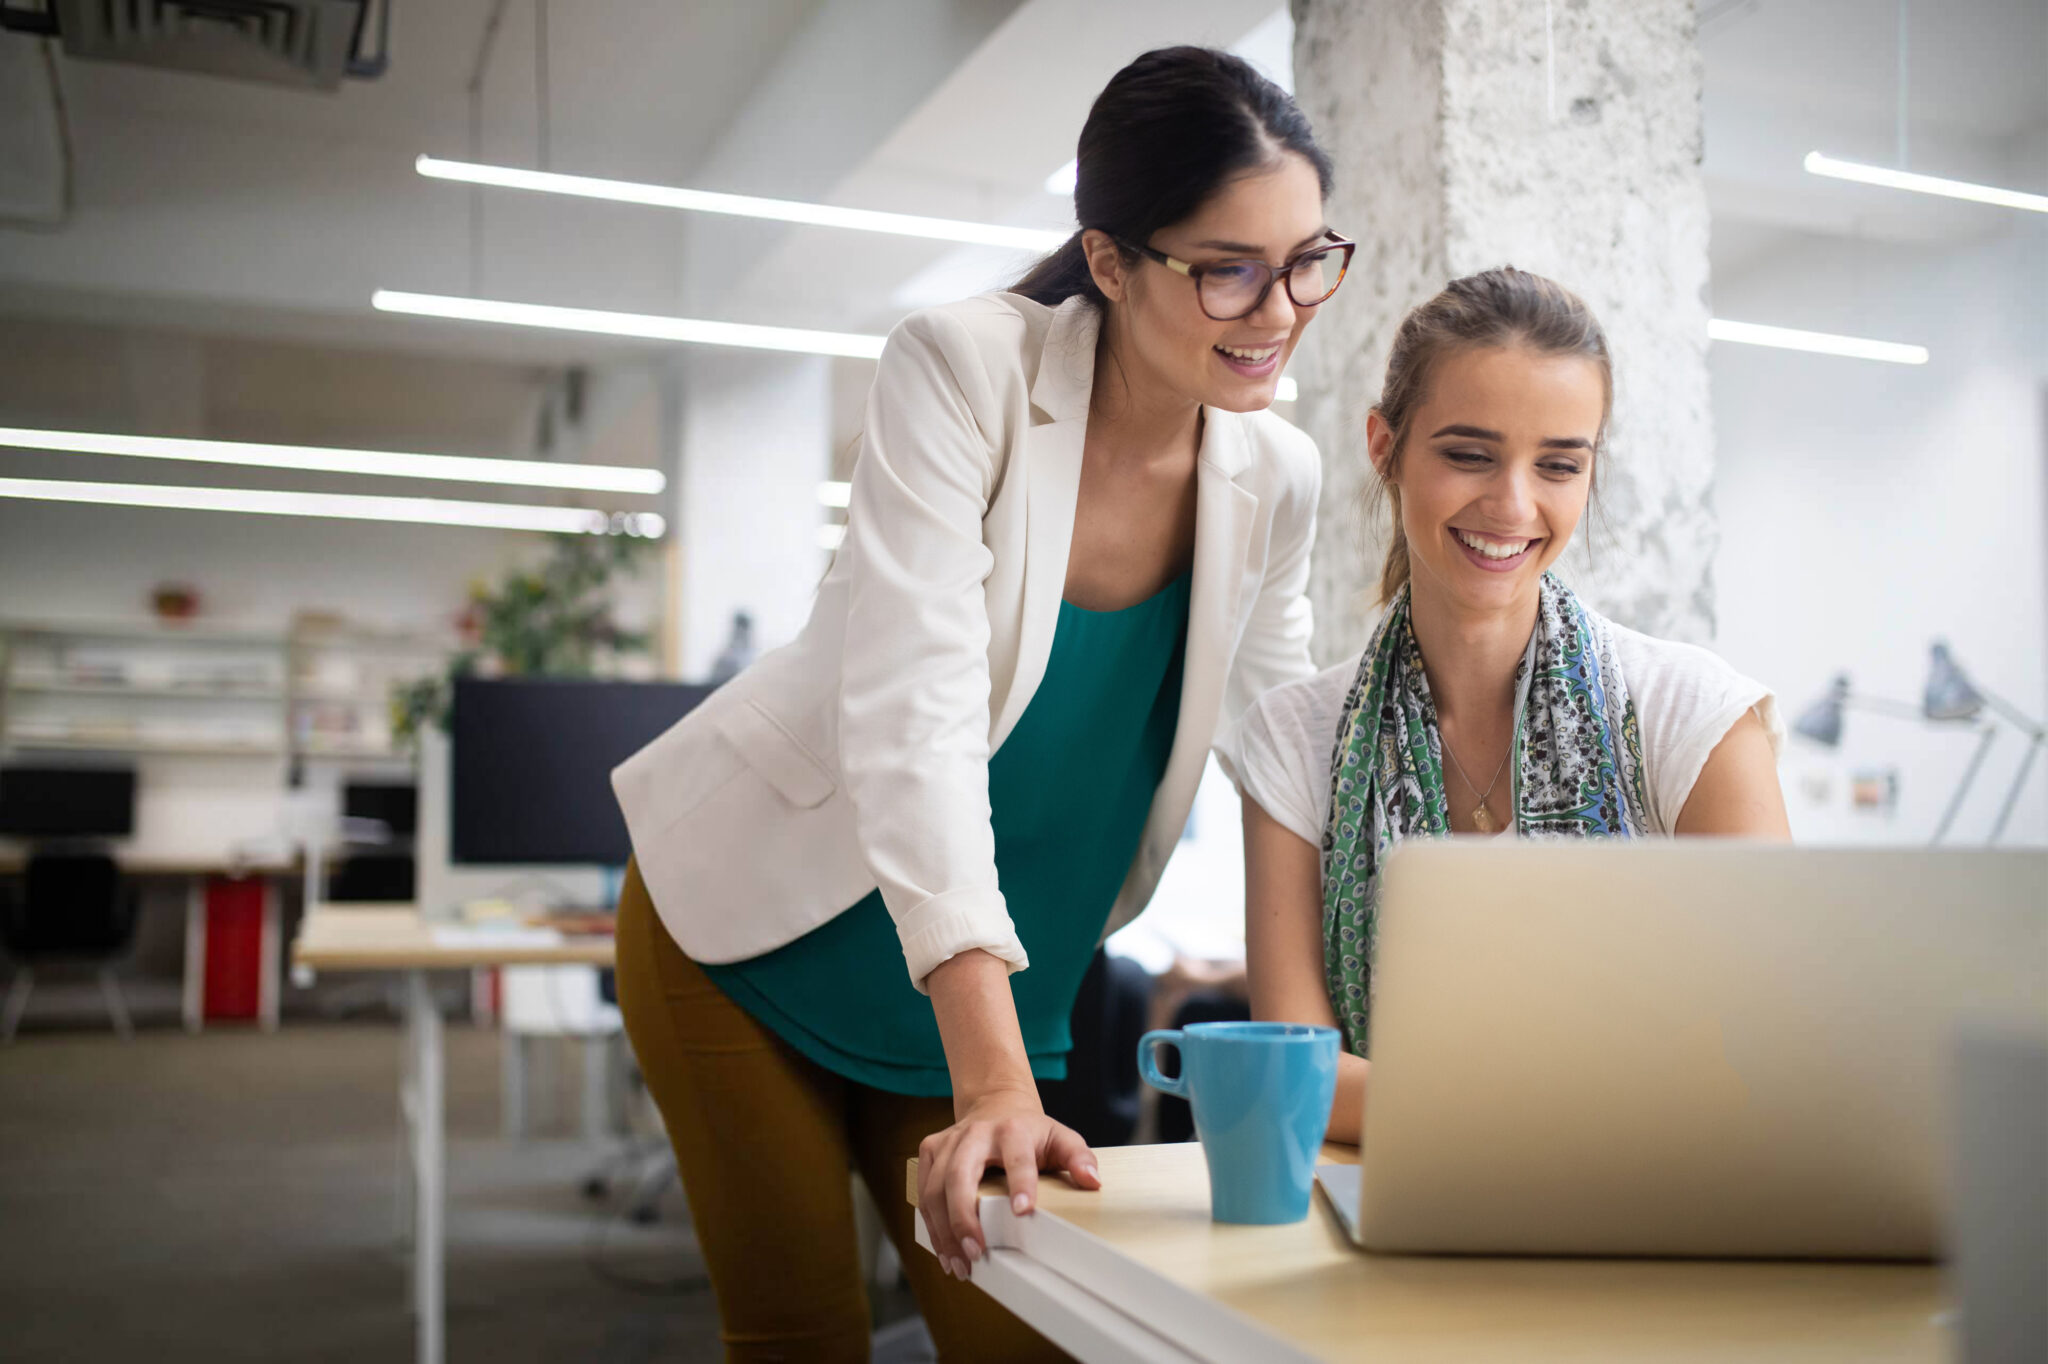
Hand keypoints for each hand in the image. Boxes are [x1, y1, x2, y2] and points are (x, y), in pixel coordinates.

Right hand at [914, 1087, 1099, 1280]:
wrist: (995, 1104)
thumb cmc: (1029, 1131)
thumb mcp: (1059, 1138)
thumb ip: (1078, 1157)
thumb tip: (1092, 1181)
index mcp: (1012, 1129)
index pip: (1016, 1157)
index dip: (1020, 1183)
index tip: (1023, 1211)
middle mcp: (975, 1133)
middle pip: (959, 1174)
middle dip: (963, 1217)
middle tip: (975, 1252)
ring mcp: (948, 1141)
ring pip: (935, 1188)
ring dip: (944, 1230)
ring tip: (959, 1264)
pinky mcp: (930, 1151)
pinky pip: (923, 1192)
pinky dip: (932, 1225)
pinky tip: (944, 1251)